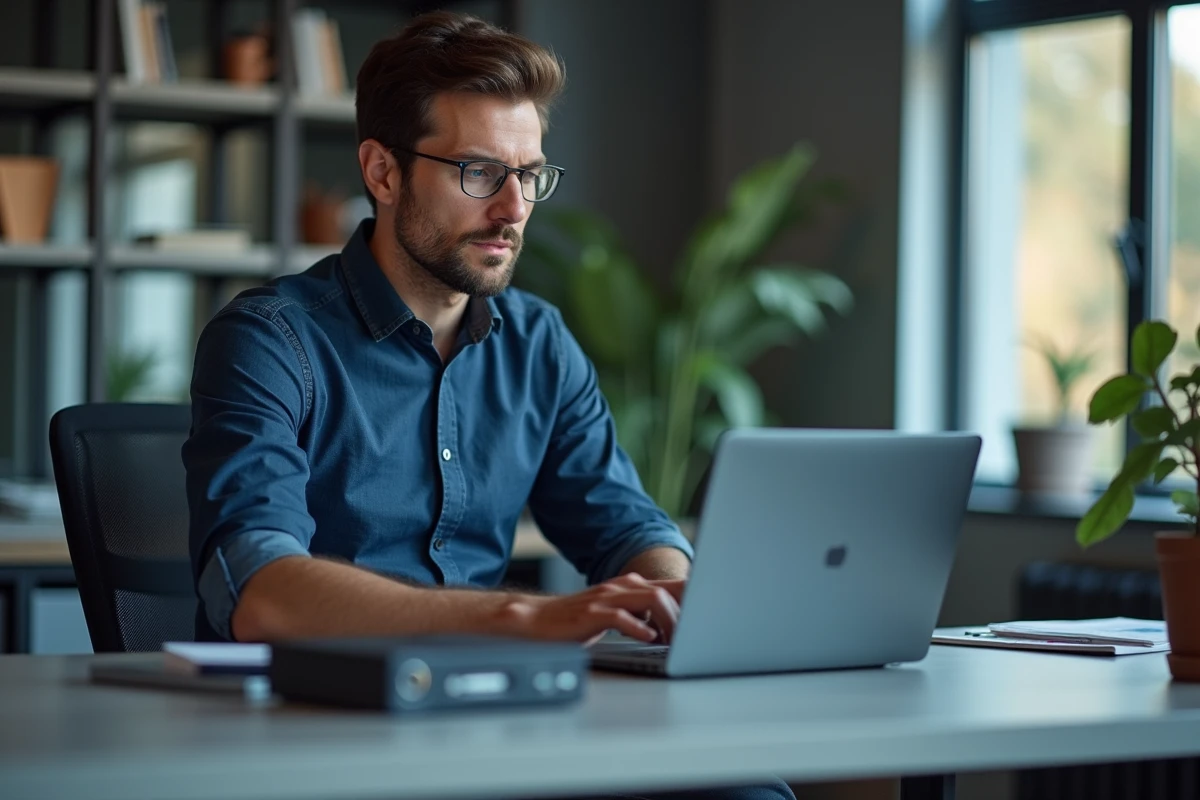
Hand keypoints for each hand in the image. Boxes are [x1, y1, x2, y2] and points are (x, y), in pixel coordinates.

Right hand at [497, 573, 681, 645]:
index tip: (709, 620)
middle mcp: (622, 587)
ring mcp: (607, 598)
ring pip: (651, 600)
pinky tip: (648, 640)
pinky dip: (640, 629)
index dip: (695, 601)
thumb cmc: (578, 620)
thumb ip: (642, 613)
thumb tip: (675, 626)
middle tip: (695, 637)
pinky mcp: (592, 613)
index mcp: (630, 586)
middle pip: (667, 590)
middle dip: (687, 614)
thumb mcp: (617, 613)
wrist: (536, 620)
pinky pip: (622, 618)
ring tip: (673, 642)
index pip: (672, 585)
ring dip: (668, 622)